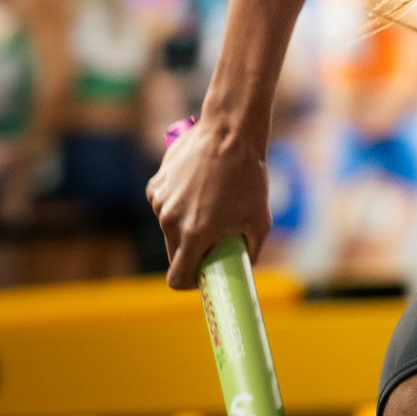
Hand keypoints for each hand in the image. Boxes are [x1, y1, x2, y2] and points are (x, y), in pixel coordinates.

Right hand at [145, 117, 270, 290]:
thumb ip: (249, 251)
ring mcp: (159, 202)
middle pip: (174, 254)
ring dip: (187, 224)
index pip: (177, 278)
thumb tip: (243, 268)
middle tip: (215, 240)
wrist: (230, 133)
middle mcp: (170, 221)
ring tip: (213, 202)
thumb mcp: (260, 220)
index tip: (202, 277)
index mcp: (194, 234)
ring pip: (170, 228)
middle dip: (192, 252)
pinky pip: (166, 206)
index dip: (190, 282)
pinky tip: (200, 186)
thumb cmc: (249, 177)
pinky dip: (180, 204)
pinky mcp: (155, 185)